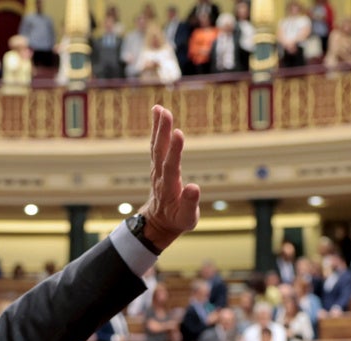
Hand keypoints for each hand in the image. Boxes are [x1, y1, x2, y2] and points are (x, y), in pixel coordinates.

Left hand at [137, 105, 200, 251]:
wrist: (159, 221)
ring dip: (157, 127)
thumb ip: (190, 204)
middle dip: (162, 132)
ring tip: (159, 108)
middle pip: (160, 152)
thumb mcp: (187, 219)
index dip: (175, 150)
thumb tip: (195, 187)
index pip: (171, 166)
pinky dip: (156, 129)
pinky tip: (158, 112)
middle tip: (165, 112)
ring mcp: (157, 169)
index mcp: (169, 188)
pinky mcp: (157, 164)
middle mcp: (160, 175)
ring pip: (156, 146)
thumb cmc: (177, 220)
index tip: (179, 133)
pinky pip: (156, 144)